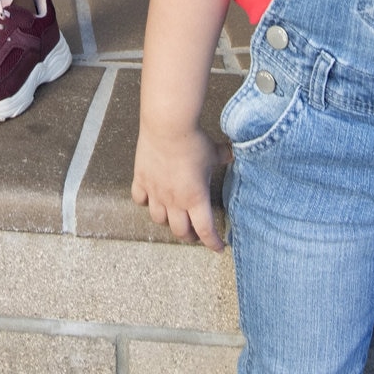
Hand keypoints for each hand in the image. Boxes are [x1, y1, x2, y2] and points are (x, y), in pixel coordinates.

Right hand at [131, 124, 223, 251]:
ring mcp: (156, 192)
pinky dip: (145, 203)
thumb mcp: (214, 152)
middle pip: (180, 231)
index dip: (213, 242)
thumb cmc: (193, 140)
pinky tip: (150, 199)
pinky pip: (140, 200)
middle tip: (195, 234)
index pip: (205, 230)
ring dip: (167, 222)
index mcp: (196, 198)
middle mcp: (174, 200)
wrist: (167, 126)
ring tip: (173, 218)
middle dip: (189, 236)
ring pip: (158, 219)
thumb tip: (233, 153)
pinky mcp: (141, 180)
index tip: (218, 247)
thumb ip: (224, 156)